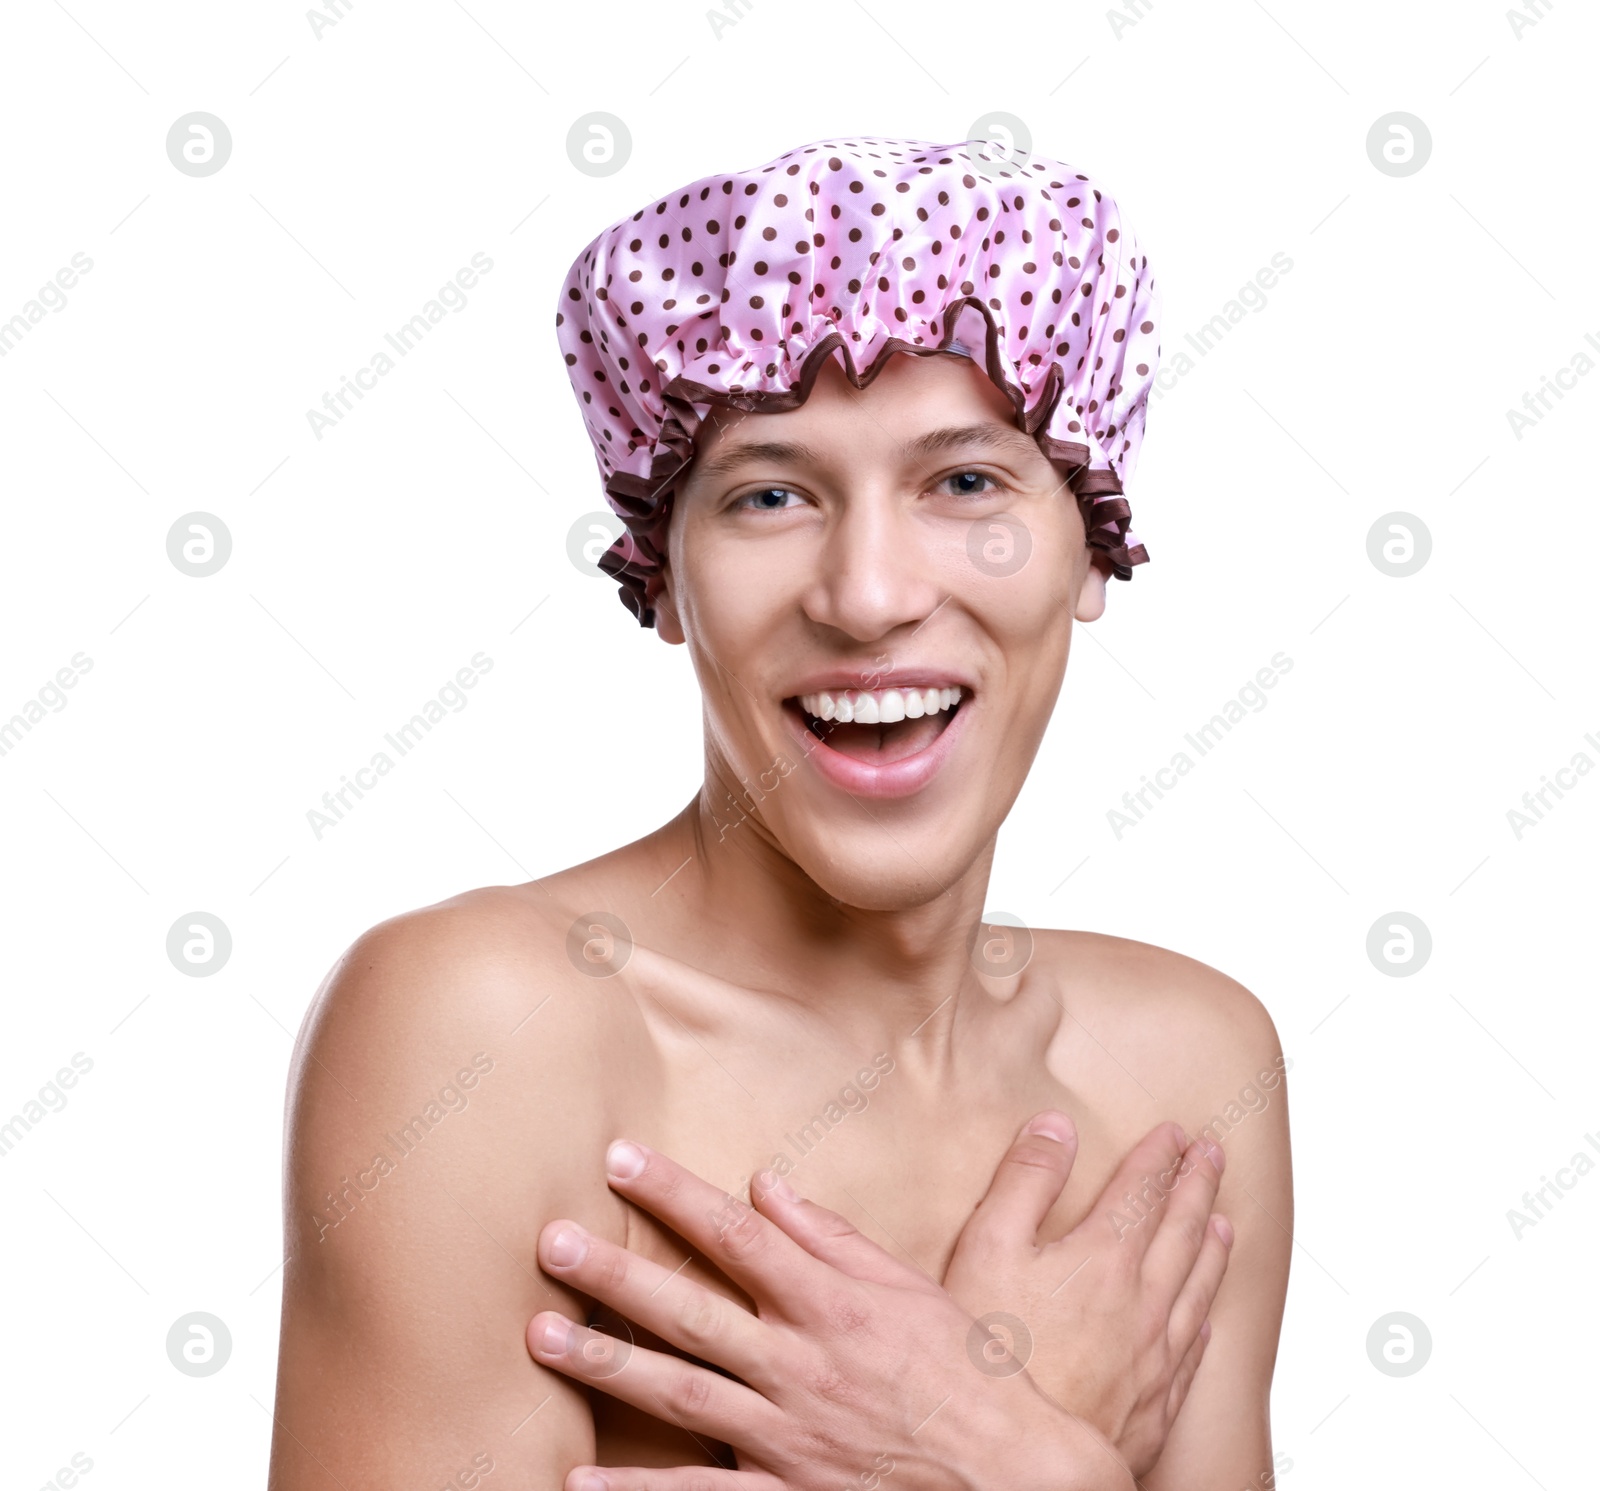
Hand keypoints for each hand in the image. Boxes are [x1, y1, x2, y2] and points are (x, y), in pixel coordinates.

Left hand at [528, 1140, 1134, 1490]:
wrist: (1008, 1476)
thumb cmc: (959, 1371)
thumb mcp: (905, 1288)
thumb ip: (829, 1236)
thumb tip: (763, 1185)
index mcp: (828, 1303)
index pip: (736, 1234)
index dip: (673, 1193)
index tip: (618, 1158)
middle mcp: (798, 1364)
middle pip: (691, 1310)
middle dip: (616, 1274)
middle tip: (549, 1241)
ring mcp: (786, 1436)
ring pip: (680, 1393)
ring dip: (606, 1363)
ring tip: (540, 1335)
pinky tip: (578, 1483)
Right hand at [941, 1114, 1231, 1477]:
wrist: (1017, 1458)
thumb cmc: (993, 1353)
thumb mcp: (987, 1245)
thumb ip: (1025, 1181)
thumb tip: (1056, 1127)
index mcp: (1103, 1258)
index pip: (1142, 1190)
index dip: (1160, 1156)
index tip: (1175, 1133)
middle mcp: (1142, 1303)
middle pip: (1183, 1230)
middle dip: (1198, 1186)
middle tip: (1212, 1156)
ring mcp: (1154, 1359)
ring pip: (1199, 1289)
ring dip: (1214, 1247)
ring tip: (1224, 1221)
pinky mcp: (1153, 1407)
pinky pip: (1194, 1352)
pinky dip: (1204, 1319)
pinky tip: (1206, 1317)